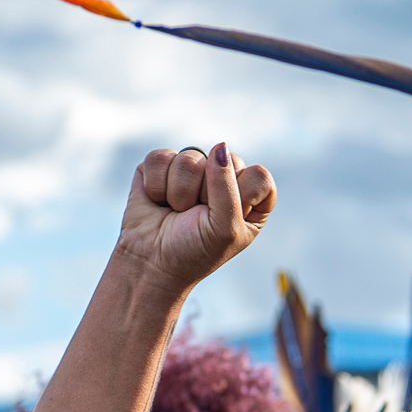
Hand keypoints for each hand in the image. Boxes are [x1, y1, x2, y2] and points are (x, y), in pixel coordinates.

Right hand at [115, 144, 276, 296]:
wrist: (152, 264)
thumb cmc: (194, 252)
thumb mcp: (224, 229)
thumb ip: (228, 188)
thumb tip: (219, 146)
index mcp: (250, 199)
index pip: (259, 177)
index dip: (242, 195)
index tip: (227, 218)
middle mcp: (224, 180)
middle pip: (225, 161)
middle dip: (205, 195)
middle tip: (196, 217)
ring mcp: (193, 169)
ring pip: (190, 158)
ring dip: (179, 193)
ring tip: (176, 211)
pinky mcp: (162, 166)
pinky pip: (160, 158)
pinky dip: (156, 185)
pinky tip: (158, 201)